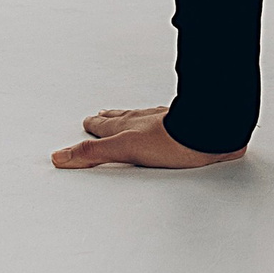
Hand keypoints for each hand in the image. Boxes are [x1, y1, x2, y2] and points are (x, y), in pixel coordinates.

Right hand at [52, 106, 247, 169]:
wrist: (212, 131)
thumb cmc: (173, 140)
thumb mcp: (125, 149)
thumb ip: (94, 153)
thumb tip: (61, 157)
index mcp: (129, 127)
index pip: (105, 127)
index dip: (95, 126)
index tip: (87, 121)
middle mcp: (147, 121)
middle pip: (123, 119)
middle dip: (110, 119)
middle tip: (101, 115)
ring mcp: (168, 121)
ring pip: (145, 118)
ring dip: (133, 118)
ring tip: (127, 117)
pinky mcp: (187, 127)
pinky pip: (168, 122)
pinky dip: (160, 121)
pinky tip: (167, 123)